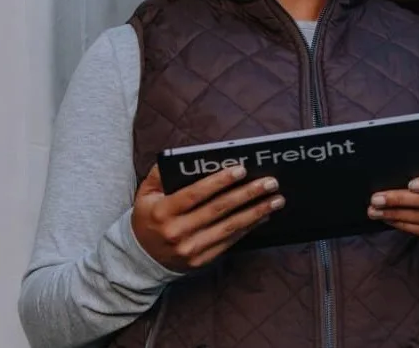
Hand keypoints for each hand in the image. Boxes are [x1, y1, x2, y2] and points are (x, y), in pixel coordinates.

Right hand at [132, 164, 283, 271]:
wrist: (142, 258)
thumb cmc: (148, 219)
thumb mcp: (145, 194)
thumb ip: (160, 174)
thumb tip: (181, 158)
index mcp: (162, 212)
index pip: (195, 194)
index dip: (219, 182)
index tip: (241, 170)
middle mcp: (177, 232)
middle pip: (218, 209)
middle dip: (247, 194)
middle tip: (270, 183)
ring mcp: (191, 249)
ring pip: (229, 227)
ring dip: (256, 212)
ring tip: (276, 200)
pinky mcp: (202, 260)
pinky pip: (230, 241)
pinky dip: (249, 228)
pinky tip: (263, 216)